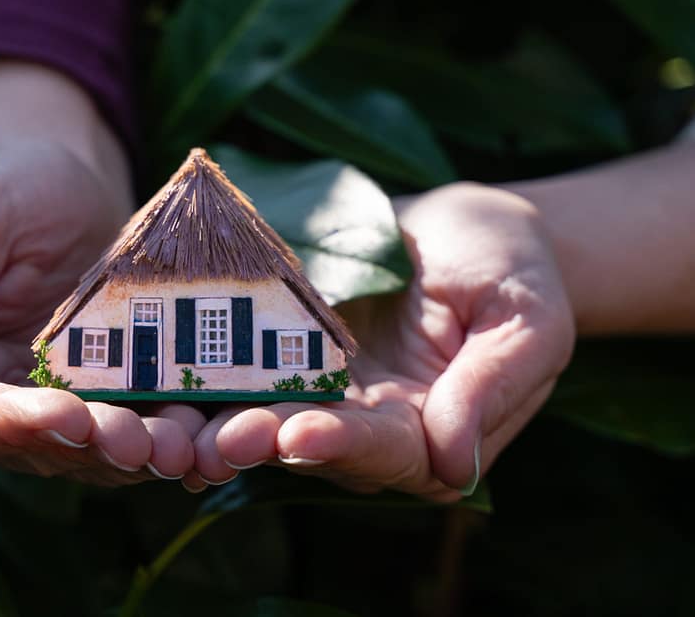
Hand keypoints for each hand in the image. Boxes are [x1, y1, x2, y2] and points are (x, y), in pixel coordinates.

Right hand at [0, 144, 202, 485]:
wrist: (68, 190)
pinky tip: (204, 435)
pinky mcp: (101, 402)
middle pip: (36, 446)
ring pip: (91, 451)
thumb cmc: (5, 193)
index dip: (16, 424)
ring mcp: (46, 412)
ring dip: (138, 452)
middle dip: (94, 447)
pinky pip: (132, 428)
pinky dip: (167, 435)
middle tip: (145, 443)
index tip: (70, 416)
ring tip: (182, 443)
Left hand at [188, 182, 574, 498]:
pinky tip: (167, 381)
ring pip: (271, 417)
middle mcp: (373, 427)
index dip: (346, 445)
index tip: (301, 432)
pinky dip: (211, 381)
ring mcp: (329, 394)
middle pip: (316, 445)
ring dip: (226, 425)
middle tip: (223, 438)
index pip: (390, 452)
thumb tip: (454, 466)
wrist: (469, 227)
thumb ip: (491, 389)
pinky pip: (250, 371)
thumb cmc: (513, 269)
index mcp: (436, 433)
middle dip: (268, 442)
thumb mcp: (527, 322)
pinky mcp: (293, 354)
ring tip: (183, 425)